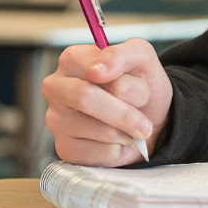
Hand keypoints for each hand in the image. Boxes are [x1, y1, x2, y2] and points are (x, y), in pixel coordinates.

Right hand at [42, 38, 173, 166]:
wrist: (150, 115)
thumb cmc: (141, 83)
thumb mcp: (142, 58)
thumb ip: (122, 54)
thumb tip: (96, 71)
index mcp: (73, 59)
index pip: (94, 71)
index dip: (125, 83)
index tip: (140, 87)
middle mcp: (57, 88)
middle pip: (86, 98)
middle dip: (126, 112)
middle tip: (145, 123)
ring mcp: (57, 120)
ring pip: (100, 129)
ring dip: (127, 130)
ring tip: (130, 125)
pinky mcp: (64, 148)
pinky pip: (99, 152)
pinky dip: (120, 148)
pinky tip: (118, 139)